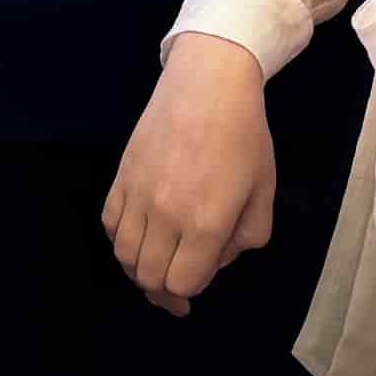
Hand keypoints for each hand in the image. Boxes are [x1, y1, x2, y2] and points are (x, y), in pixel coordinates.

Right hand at [103, 33, 274, 315]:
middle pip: (148, 276)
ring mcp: (137, 195)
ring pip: (124, 255)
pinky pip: (110, 224)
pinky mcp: (121, 178)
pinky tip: (140, 235)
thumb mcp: (264, 193)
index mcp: (206, 223)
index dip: (192, 289)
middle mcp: (165, 215)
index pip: (183, 283)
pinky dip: (122, 240)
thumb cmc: (244, 137)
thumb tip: (216, 256)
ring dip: (139, 268)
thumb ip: (247, 238)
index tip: (201, 279)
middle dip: (164, 289)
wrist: (207, 86)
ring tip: (156, 262)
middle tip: (177, 287)